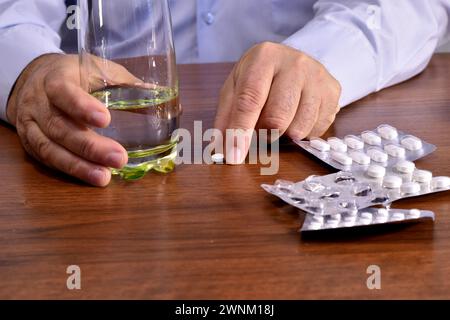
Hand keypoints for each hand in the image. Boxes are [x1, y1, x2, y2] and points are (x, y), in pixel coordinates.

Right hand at [6, 54, 135, 185]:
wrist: (32, 79)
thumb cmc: (75, 74)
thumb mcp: (98, 69)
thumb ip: (127, 85)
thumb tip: (168, 103)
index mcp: (55, 78)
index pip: (63, 91)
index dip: (81, 106)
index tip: (105, 120)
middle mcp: (38, 103)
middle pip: (60, 127)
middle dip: (90, 146)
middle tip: (119, 158)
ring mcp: (31, 126)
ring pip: (50, 149)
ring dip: (79, 166)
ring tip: (104, 177)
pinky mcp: (31, 144)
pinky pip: (48, 160)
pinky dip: (70, 170)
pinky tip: (91, 177)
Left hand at [214, 42, 340, 163]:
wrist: (294, 61)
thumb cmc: (260, 77)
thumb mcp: (236, 88)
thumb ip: (226, 117)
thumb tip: (221, 150)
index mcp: (264, 57)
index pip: (250, 100)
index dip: (240, 132)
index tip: (233, 157)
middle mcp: (295, 63)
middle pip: (277, 118)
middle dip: (264, 134)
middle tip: (261, 130)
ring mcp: (318, 77)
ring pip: (298, 128)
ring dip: (284, 135)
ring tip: (279, 121)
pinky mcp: (333, 91)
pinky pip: (316, 130)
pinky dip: (302, 133)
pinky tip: (296, 118)